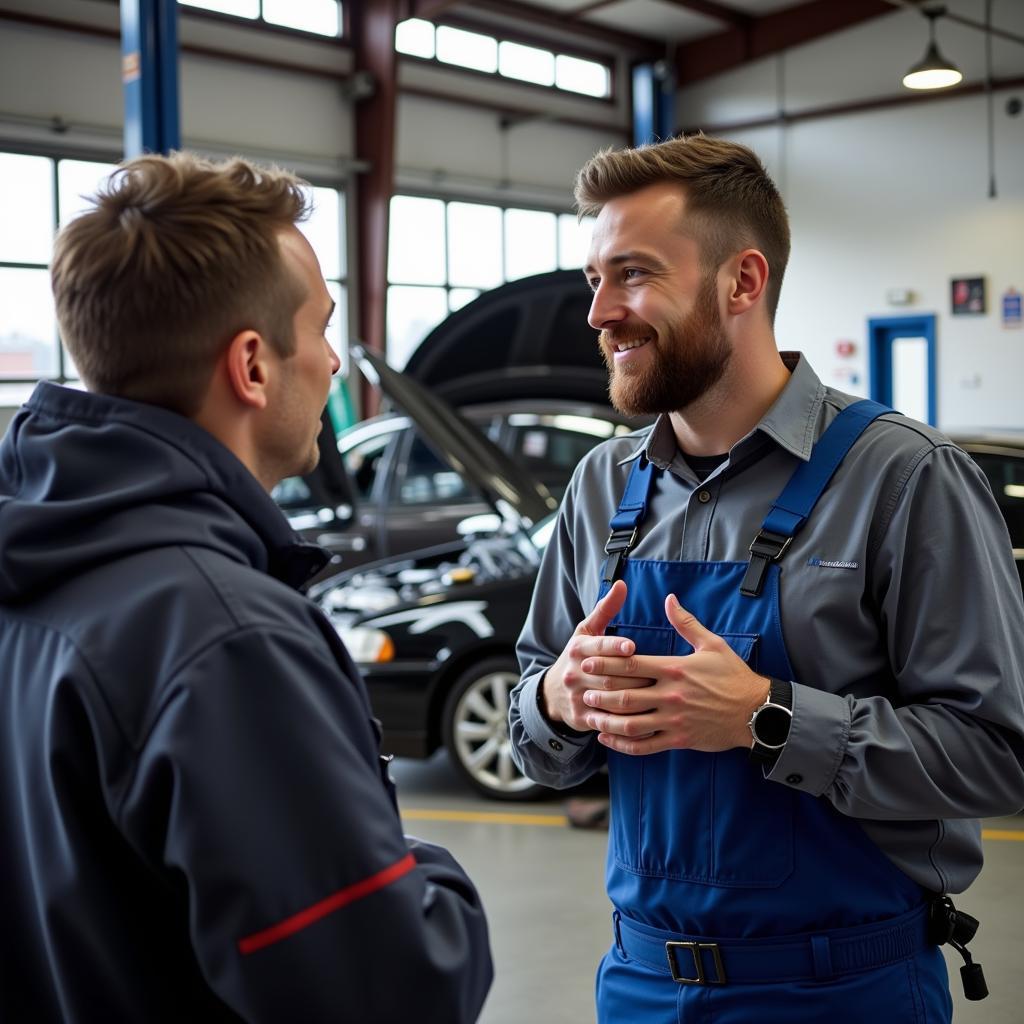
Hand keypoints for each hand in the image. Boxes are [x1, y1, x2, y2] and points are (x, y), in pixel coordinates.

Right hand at [541, 581, 650, 730]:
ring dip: (634, 700)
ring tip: (658, 696)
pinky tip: (648, 720)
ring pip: (610, 700)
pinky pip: (608, 722)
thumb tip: (622, 584)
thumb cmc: (578, 657)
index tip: (632, 647)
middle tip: (659, 677)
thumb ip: (606, 609)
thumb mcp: (586, 632)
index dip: (614, 647)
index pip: (597, 647)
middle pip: (608, 676)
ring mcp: (577, 697)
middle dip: (634, 677)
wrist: (553, 693)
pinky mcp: (582, 718)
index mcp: (577, 649)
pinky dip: (627, 722)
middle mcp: (575, 673)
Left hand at [579, 594, 769, 754]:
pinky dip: (624, 744)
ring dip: (607, 720)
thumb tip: (669, 599)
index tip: (588, 661)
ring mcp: (674, 719)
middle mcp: (671, 695)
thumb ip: (686, 623)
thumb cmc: (733, 675)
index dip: (606, 663)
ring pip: (632, 723)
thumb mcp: (712, 644)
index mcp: (674, 669)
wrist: (757, 711)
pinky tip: (609, 738)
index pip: (632, 665)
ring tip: (590, 715)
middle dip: (601, 693)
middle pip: (626, 695)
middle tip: (582, 689)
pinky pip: (646, 745)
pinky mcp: (679, 739)